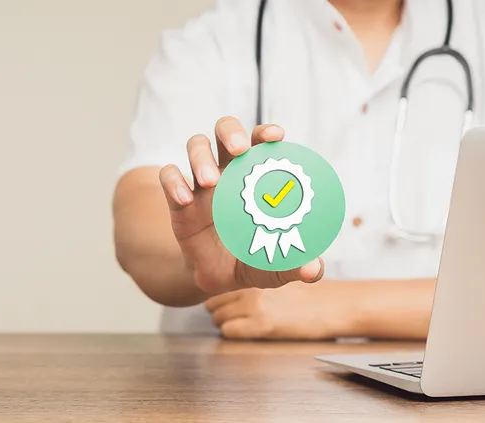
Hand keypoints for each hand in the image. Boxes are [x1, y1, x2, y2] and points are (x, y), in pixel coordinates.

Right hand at [159, 117, 322, 293]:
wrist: (218, 277)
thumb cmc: (253, 260)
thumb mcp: (274, 266)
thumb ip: (294, 265)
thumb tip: (314, 271)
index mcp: (257, 176)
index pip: (260, 142)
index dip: (266, 132)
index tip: (276, 136)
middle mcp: (229, 170)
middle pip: (225, 130)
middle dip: (231, 131)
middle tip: (239, 149)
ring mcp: (201, 182)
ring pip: (196, 146)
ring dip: (201, 156)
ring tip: (210, 180)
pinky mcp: (178, 199)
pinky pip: (170, 177)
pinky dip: (174, 182)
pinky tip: (185, 199)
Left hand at [204, 283, 350, 339]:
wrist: (332, 307)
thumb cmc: (309, 291)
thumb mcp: (283, 272)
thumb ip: (261, 271)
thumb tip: (236, 272)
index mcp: (256, 268)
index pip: (220, 279)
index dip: (220, 288)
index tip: (223, 291)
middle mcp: (252, 284)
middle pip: (214, 297)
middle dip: (219, 304)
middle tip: (232, 306)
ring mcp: (255, 305)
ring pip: (217, 314)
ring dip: (224, 318)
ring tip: (240, 317)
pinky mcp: (261, 325)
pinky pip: (229, 330)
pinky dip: (233, 331)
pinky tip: (246, 328)